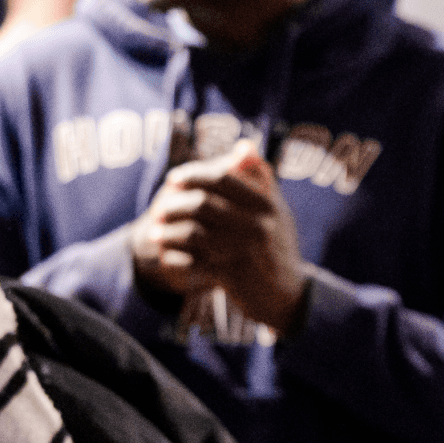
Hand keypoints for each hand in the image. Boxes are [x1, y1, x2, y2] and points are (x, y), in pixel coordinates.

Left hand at [131, 147, 308, 333]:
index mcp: (267, 205)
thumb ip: (261, 179)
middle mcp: (257, 225)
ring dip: (169, 232)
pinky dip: (175, 258)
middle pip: (203, 203)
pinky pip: (192, 262)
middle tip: (159, 209)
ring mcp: (244, 251)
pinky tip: (165, 256)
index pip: (223, 178)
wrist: (288, 297)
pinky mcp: (232, 276)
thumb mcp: (277, 211)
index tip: (173, 178)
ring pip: (193, 233)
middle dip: (174, 205)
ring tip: (155, 233)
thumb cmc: (278, 248)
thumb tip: (244, 146)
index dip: (193, 175)